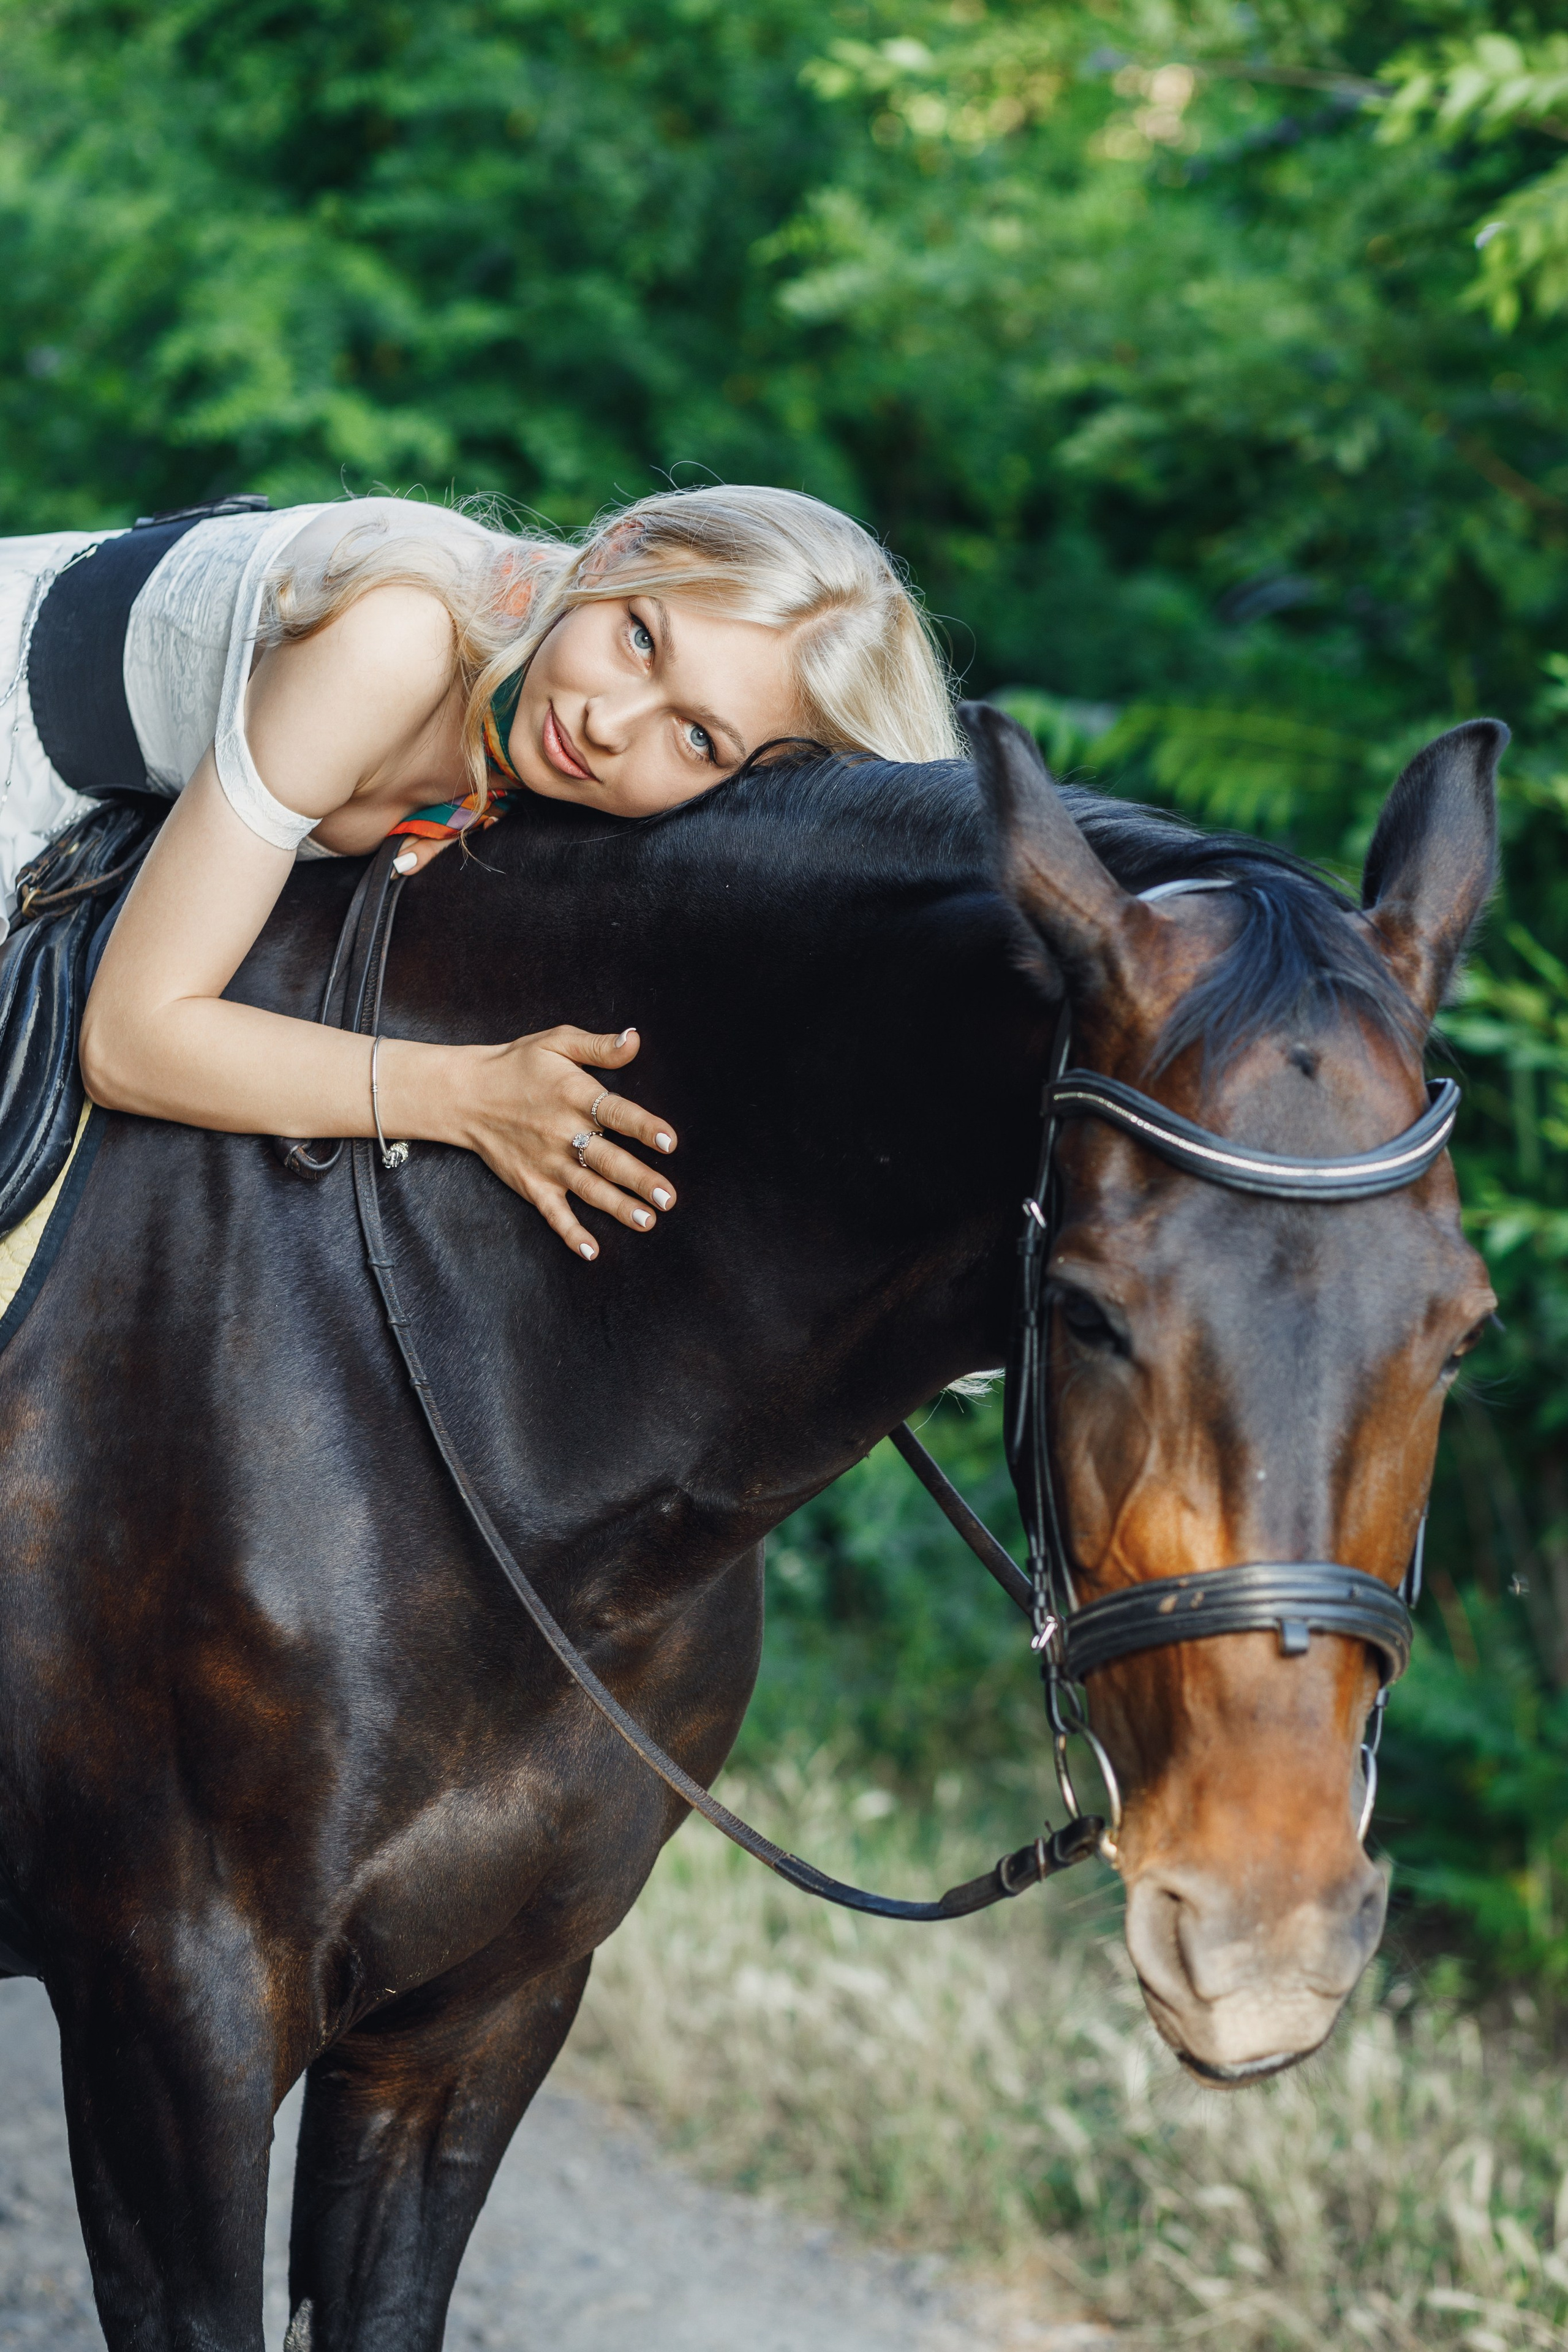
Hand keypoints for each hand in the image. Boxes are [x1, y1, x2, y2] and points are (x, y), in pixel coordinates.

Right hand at [456, 1024, 677, 1259]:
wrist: (466, 1094)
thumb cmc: (517, 1066)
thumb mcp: (557, 1042)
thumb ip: (599, 1047)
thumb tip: (636, 1039)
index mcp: (575, 1097)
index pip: (617, 1114)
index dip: (644, 1128)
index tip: (669, 1142)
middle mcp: (563, 1133)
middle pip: (607, 1160)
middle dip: (639, 1180)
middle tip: (668, 1198)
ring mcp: (547, 1163)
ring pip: (589, 1189)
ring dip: (618, 1207)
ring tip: (647, 1222)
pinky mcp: (531, 1183)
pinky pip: (553, 1213)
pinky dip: (570, 1233)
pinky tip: (591, 1251)